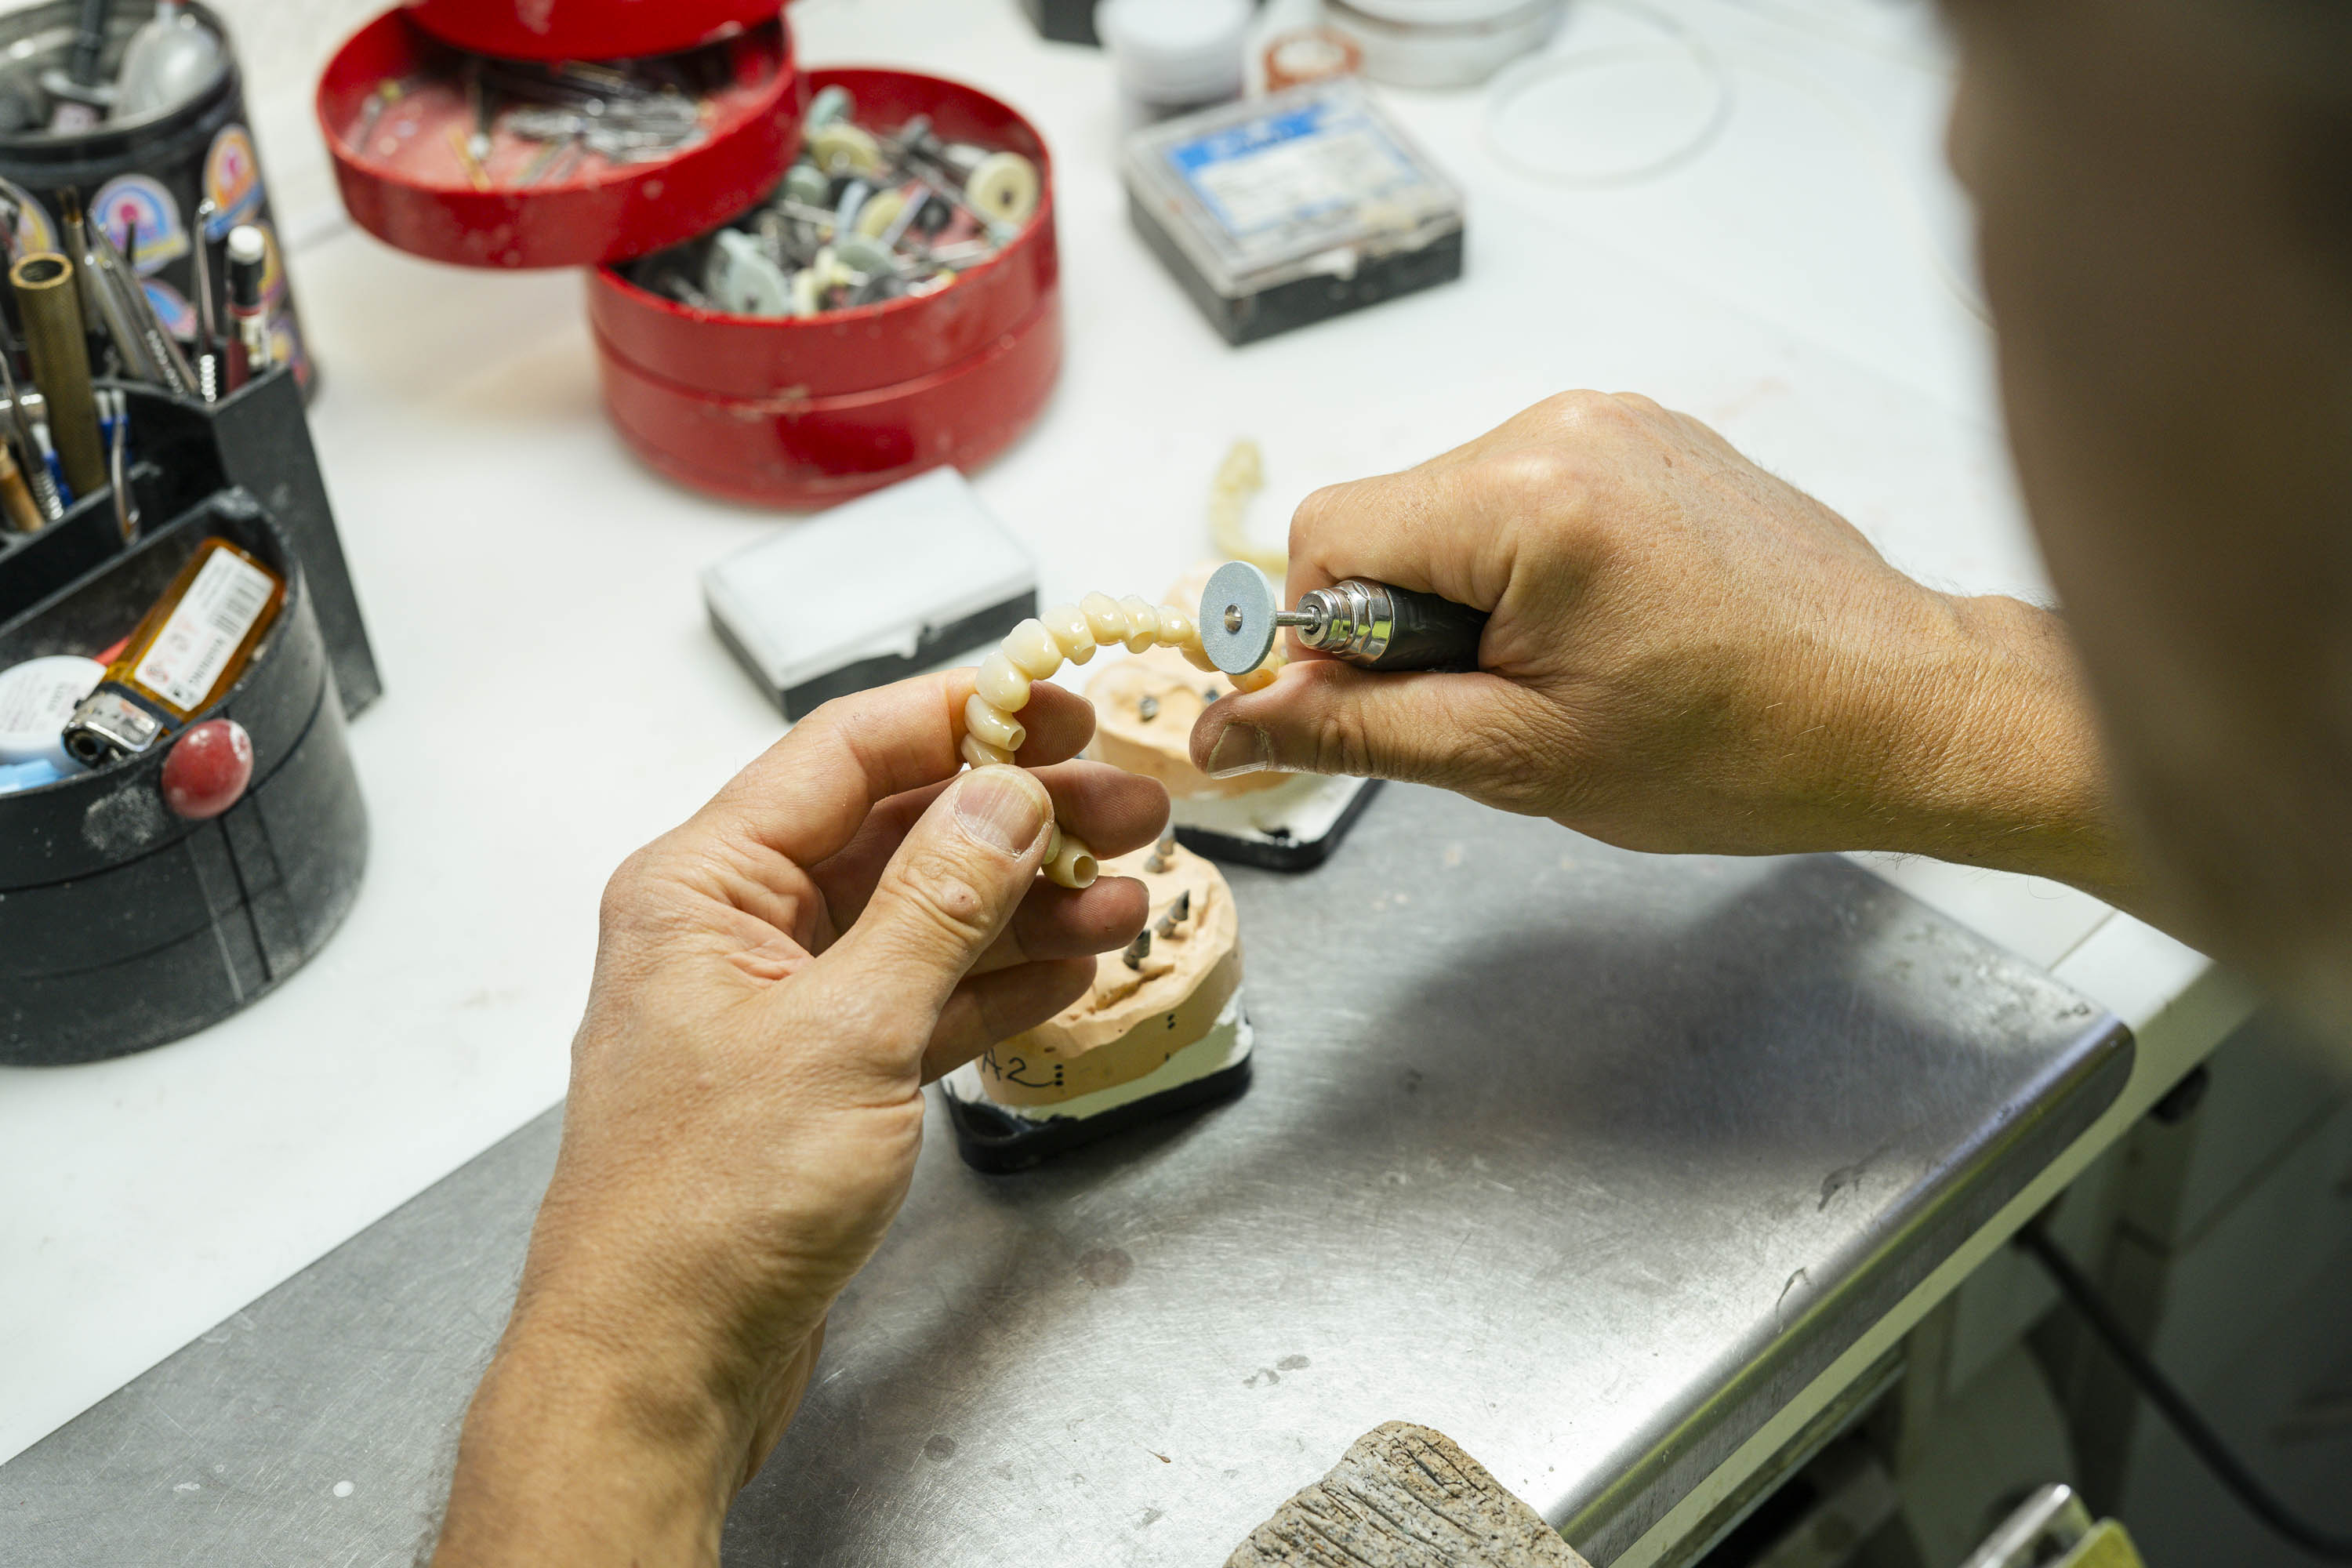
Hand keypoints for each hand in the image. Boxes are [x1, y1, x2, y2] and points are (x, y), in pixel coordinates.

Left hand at [433, 674, 1166, 1566]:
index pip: (843, 754)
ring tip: (1129, 896)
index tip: (1060, 704)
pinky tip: (1072, 968)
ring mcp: (779, 1005)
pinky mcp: (819, 1078)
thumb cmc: (705, 1209)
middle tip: (1131, 806)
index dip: (961, 718)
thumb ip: (936, 905)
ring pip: (922, 919)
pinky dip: (995, 983)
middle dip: (1019, 818)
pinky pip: (921, 999)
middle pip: (897, 833)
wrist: (659, 1370)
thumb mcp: (846, 1034)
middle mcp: (734, 930)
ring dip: (1026, 905)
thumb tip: (1004, 796)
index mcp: (703, 886)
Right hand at [1191, 391, 2138, 898]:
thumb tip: (1221, 729)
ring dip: (1463, 597)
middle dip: (1402, 620)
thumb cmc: (1737, 750)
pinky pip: (1520, 490)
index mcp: (1528, 498)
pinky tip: (1601, 630)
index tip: (1382, 709)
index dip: (1319, 637)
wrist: (1902, 710)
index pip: (1325, 535)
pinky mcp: (1643, 431)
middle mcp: (1563, 424)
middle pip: (1384, 516)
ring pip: (1447, 508)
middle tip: (1503, 703)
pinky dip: (1520, 567)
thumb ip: (1354, 732)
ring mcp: (1610, 417)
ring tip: (1564, 671)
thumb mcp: (1518, 760)